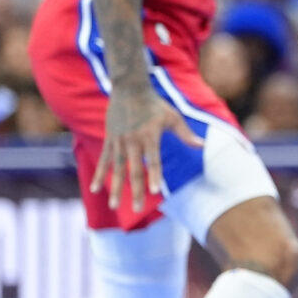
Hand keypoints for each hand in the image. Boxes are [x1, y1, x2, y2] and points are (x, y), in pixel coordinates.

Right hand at [91, 84, 201, 212]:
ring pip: (117, 168)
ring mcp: (119, 140)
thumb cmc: (155, 104)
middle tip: (137, 209)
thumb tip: (203, 146)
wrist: (129, 88)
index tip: (156, 192)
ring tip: (113, 205)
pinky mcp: (110, 139)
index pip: (154, 160)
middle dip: (136, 190)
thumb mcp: (173, 117)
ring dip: (115, 188)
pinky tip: (94, 189)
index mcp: (150, 136)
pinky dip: (99, 175)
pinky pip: (104, 160)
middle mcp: (133, 140)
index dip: (155, 176)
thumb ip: (185, 134)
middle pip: (134, 169)